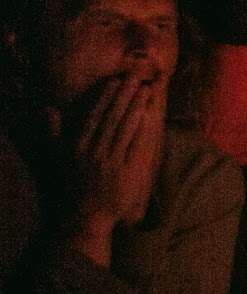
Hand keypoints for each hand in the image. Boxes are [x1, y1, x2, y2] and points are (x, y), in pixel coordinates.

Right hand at [69, 72, 166, 238]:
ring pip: (124, 130)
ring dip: (136, 108)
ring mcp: (110, 164)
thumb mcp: (56, 159)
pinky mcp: (126, 174)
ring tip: (146, 90)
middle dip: (124, 96)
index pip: (93, 117)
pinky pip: (135, 147)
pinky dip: (142, 131)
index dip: (104, 98)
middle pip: (111, 119)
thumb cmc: (70, 186)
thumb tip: (48, 109)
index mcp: (77, 147)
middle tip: (136, 77)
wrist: (84, 217)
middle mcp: (93, 153)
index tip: (114, 81)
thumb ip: (53, 133)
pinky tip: (150, 116)